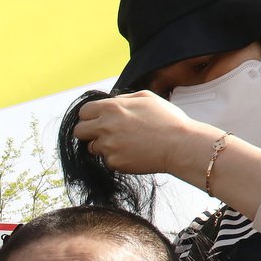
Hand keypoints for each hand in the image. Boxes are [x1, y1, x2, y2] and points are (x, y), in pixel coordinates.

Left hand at [73, 91, 219, 175]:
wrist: (181, 145)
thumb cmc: (167, 120)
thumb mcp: (146, 97)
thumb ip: (123, 99)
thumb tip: (110, 101)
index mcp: (112, 107)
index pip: (84, 112)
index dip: (89, 116)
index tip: (96, 120)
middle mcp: (106, 126)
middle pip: (79, 131)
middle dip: (88, 132)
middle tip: (102, 134)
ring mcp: (108, 146)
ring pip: (92, 147)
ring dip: (103, 146)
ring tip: (125, 143)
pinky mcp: (114, 162)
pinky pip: (107, 160)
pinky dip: (116, 158)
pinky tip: (133, 153)